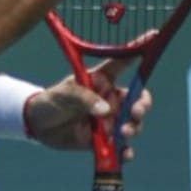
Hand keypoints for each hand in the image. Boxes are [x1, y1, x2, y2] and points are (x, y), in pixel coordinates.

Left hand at [23, 57, 151, 160]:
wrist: (38, 126)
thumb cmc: (51, 101)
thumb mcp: (64, 94)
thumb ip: (85, 98)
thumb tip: (106, 110)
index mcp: (101, 80)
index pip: (122, 62)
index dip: (136, 51)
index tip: (152, 36)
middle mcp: (109, 99)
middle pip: (137, 98)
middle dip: (142, 105)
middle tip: (134, 112)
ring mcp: (109, 120)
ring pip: (132, 123)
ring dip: (133, 128)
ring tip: (122, 133)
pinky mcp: (104, 140)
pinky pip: (121, 146)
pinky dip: (125, 151)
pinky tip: (124, 154)